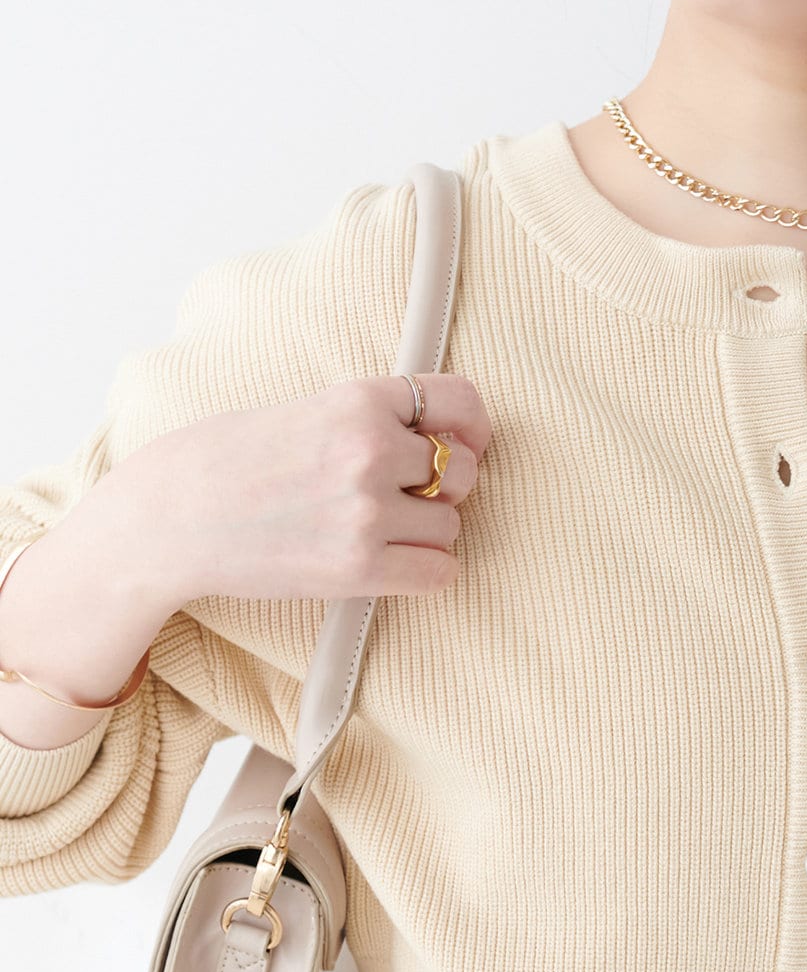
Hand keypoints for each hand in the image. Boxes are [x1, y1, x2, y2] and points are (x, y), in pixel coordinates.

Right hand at [115, 372, 494, 607]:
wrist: (170, 518)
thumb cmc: (225, 462)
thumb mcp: (304, 410)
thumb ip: (369, 418)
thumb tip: (441, 437)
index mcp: (357, 400)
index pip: (458, 399)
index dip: (473, 426)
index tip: (469, 442)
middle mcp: (370, 450)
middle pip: (461, 470)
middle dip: (442, 487)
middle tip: (405, 497)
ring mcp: (367, 510)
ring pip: (451, 524)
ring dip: (427, 533)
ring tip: (379, 532)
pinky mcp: (359, 566)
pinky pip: (440, 572)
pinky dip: (426, 571)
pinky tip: (392, 565)